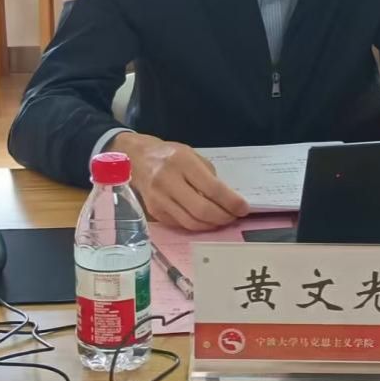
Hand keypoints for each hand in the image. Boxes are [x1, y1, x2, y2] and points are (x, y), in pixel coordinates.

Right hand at [111, 133, 249, 231]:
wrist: (136, 159)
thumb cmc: (169, 155)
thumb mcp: (192, 155)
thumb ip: (208, 175)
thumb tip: (226, 199)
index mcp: (182, 163)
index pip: (212, 188)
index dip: (231, 201)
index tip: (244, 208)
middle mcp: (168, 182)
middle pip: (202, 209)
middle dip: (223, 217)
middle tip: (234, 217)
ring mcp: (159, 199)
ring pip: (191, 222)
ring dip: (211, 225)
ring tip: (222, 220)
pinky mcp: (154, 212)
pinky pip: (181, 224)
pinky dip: (197, 225)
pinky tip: (205, 221)